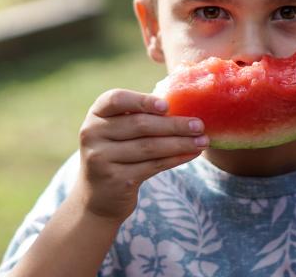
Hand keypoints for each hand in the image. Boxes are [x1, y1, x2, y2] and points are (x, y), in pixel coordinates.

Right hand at [75, 88, 208, 222]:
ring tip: (203, 141)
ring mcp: (101, 158)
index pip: (116, 99)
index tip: (167, 105)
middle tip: (199, 124)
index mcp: (97, 114)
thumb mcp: (119, 129)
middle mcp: (93, 134)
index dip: (143, 101)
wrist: (98, 196)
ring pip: (150, 147)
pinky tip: (192, 154)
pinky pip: (153, 166)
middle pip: (140, 125)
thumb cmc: (118, 151)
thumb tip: (186, 105)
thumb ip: (141, 114)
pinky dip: (176, 158)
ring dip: (181, 143)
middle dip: (174, 125)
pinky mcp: (115, 180)